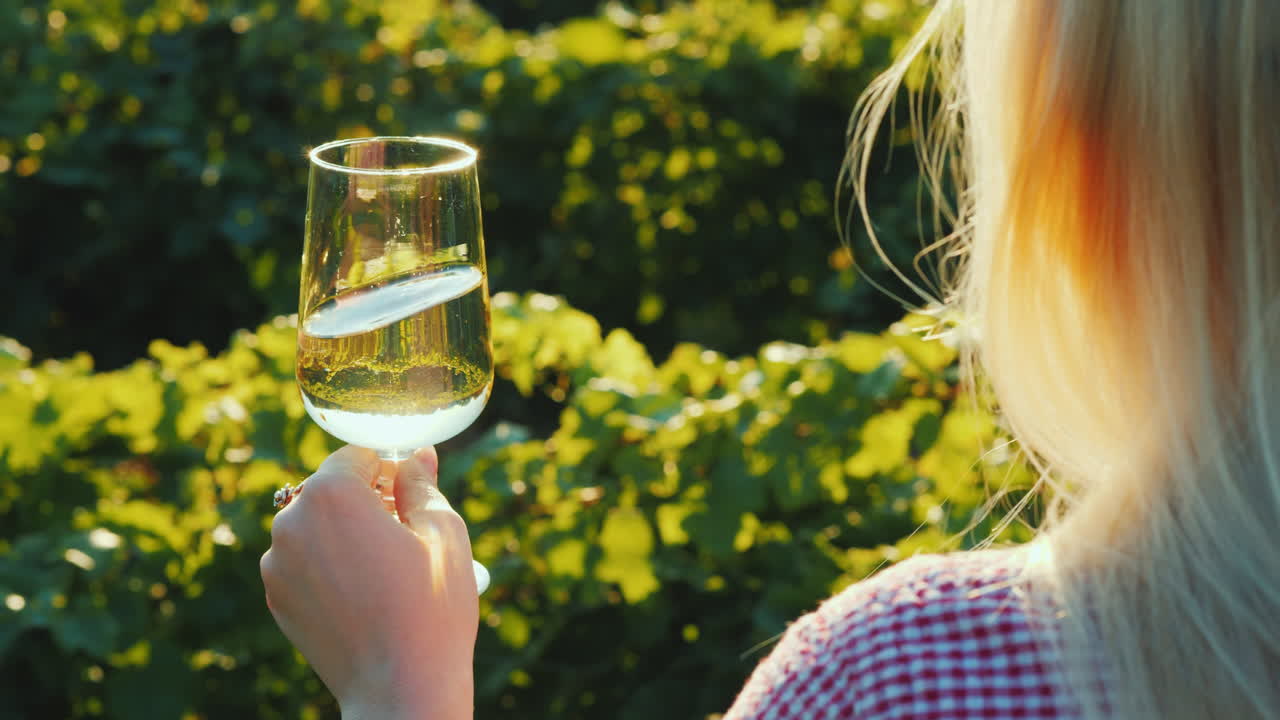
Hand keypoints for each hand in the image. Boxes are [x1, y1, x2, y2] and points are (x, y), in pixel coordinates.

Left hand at [260, 446, 478, 719]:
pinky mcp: (276, 597)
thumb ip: (421, 485)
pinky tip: (363, 595)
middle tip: (404, 539)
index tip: (412, 503)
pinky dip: (328, 566)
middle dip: (364, 503)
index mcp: (332, 495)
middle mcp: (292, 522)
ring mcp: (277, 563)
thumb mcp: (443, 533)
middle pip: (331, 490)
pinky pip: (303, 561)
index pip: (357, 457)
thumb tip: (416, 456)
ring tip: (383, 572)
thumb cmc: (431, 608)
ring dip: (344, 533)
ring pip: (315, 525)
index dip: (390, 474)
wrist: (400, 689)